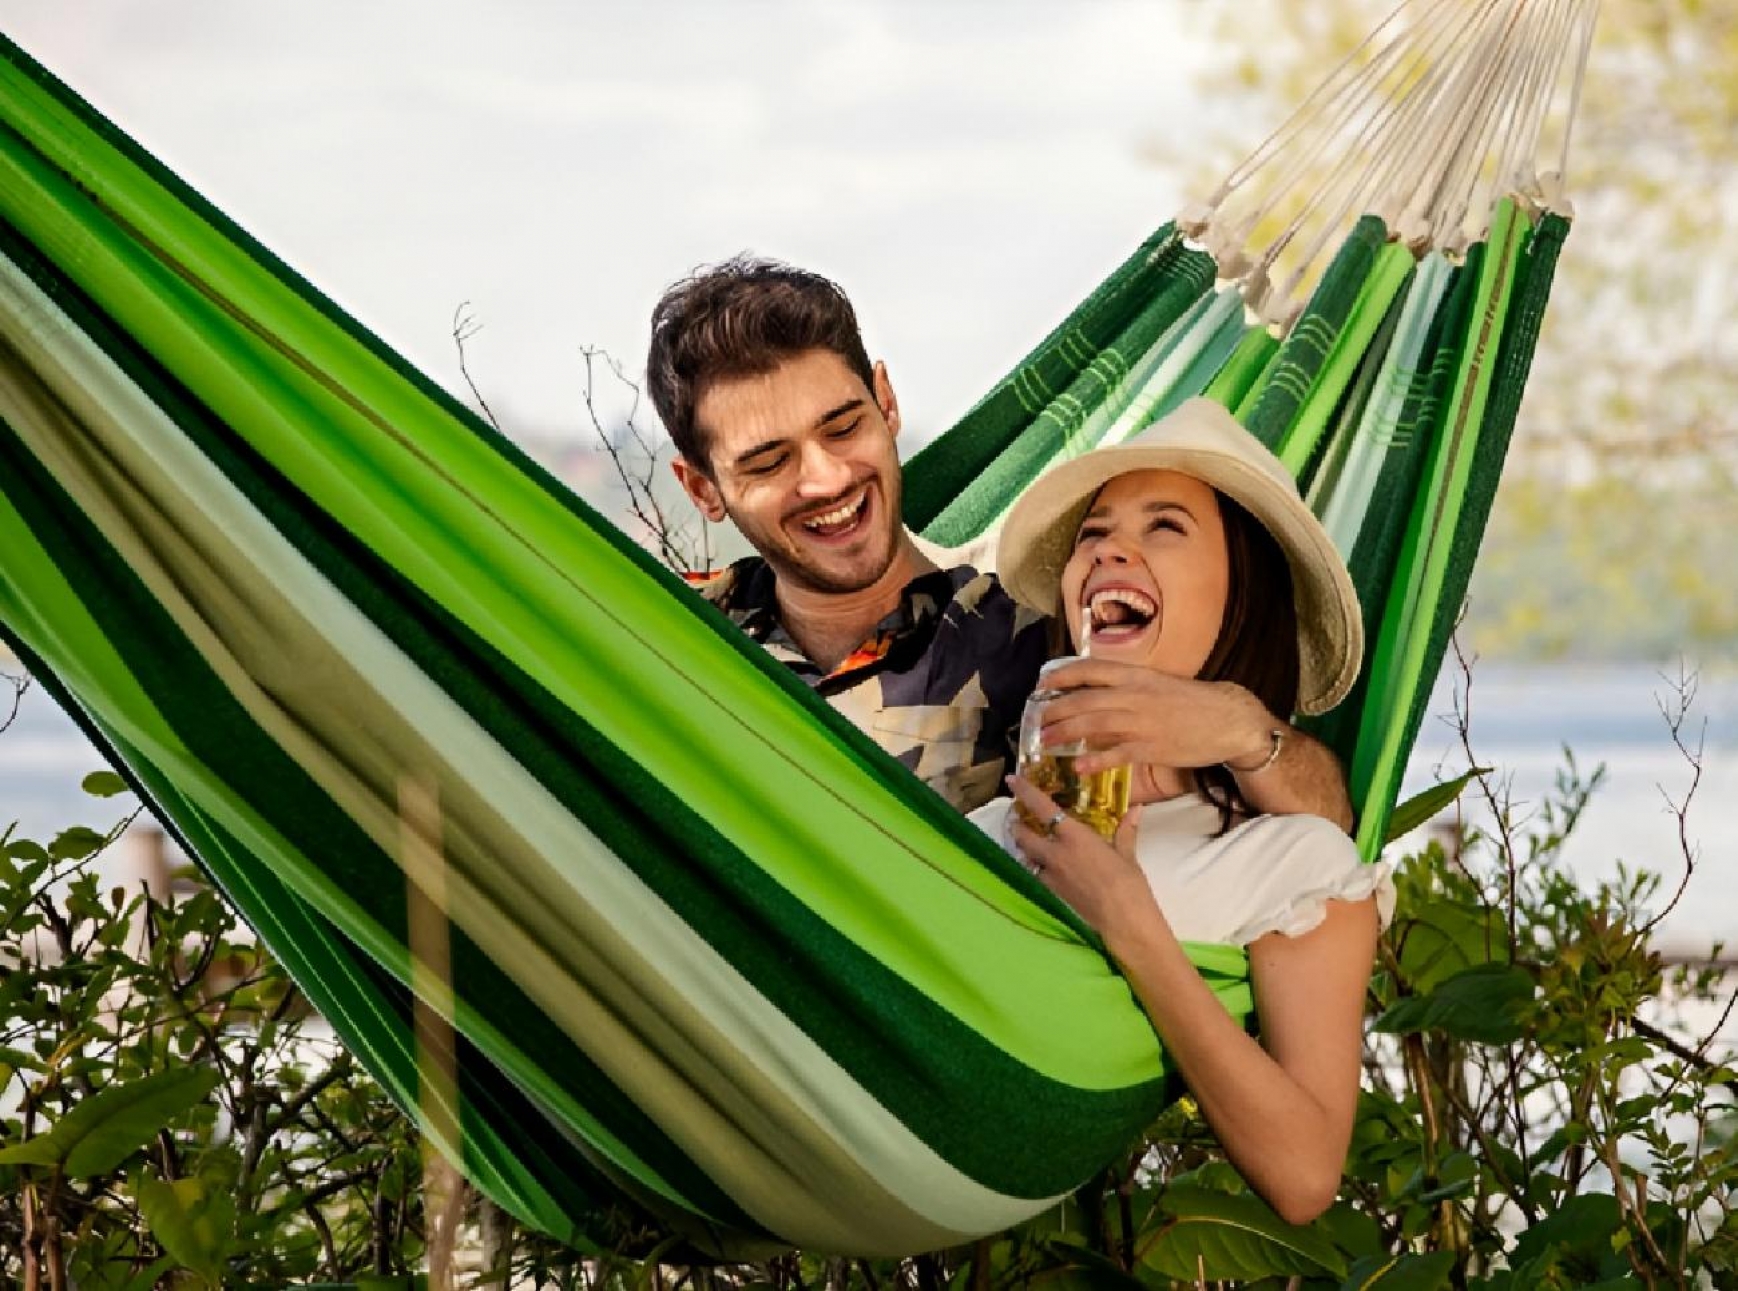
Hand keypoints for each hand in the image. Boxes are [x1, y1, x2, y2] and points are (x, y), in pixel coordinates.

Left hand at [1007, 774, 1154, 947]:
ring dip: (1024, 847)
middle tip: (1018, 818)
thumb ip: (1125, 830)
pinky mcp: (1053, 893)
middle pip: (1024, 835)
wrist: (1122, 921)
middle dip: (1017, 825)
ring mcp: (1051, 875)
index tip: (1013, 781)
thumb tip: (1136, 809)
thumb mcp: (1127, 854)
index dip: (1025, 792)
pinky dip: (1036, 868)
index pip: (1042, 808)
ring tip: (1028, 842)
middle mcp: (1056, 854)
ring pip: (1027, 857)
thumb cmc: (1128, 884)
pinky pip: (1036, 875)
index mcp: (1074, 836)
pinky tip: (1044, 868)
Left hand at [1036, 658, 1274, 775]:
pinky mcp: (1150, 748)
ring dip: (1064, 733)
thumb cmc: (1193, 701)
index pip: (1088, 669)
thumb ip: (1128, 687)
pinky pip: (1115, 754)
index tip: (1042, 683)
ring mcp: (1141, 722)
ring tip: (1044, 742)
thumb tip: (1099, 694)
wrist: (1229, 719)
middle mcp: (1133, 695)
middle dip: (1054, 710)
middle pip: (1082, 699)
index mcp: (1135, 675)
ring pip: (1092, 725)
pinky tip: (1078, 767)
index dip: (1060, 675)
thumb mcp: (1158, 683)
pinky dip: (1094, 761)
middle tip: (1036, 721)